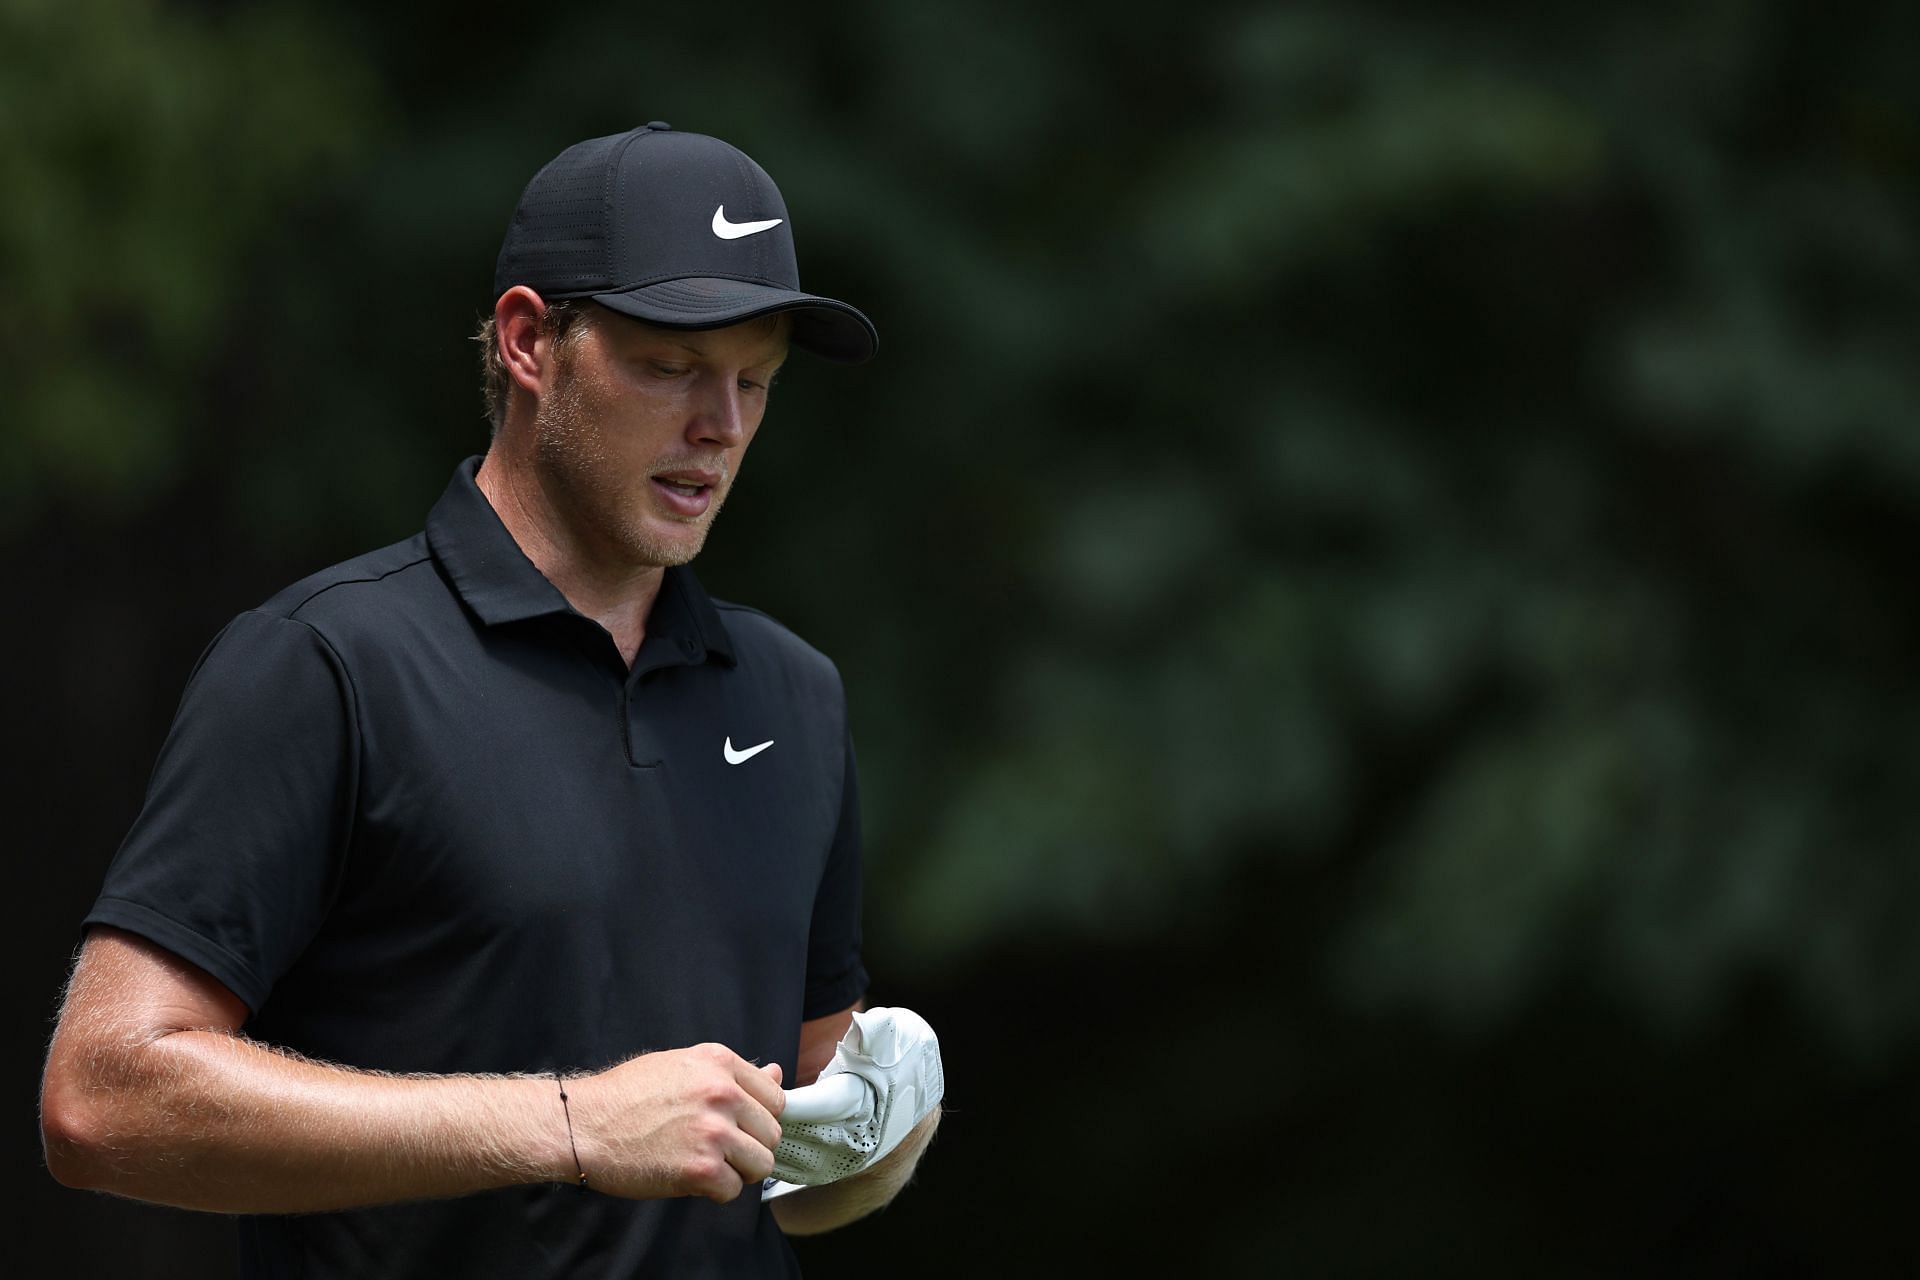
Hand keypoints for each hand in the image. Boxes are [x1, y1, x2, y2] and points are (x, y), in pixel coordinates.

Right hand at [566, 1044, 785, 1202]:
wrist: (584, 1125)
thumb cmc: (625, 1096)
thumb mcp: (681, 1065)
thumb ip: (731, 1073)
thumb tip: (777, 1074)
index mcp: (719, 1063)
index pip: (775, 1097)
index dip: (759, 1117)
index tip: (741, 1127)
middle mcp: (722, 1093)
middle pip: (772, 1133)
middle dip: (750, 1146)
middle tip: (718, 1150)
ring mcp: (713, 1132)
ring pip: (761, 1164)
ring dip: (738, 1171)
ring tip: (707, 1164)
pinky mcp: (699, 1169)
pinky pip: (733, 1190)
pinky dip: (715, 1191)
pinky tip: (691, 1178)